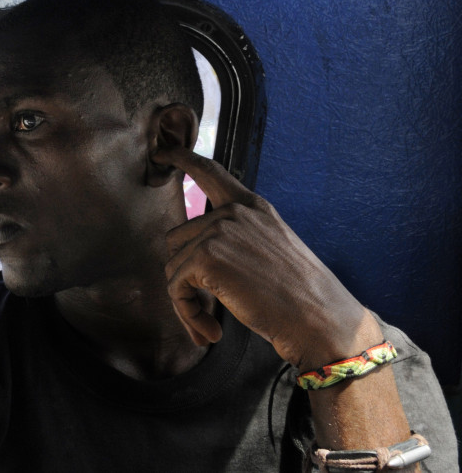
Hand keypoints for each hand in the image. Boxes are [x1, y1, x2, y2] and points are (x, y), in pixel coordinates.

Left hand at [155, 146, 371, 368]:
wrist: (322, 321)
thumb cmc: (300, 297)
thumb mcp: (271, 249)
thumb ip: (237, 237)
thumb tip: (196, 251)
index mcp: (253, 207)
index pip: (211, 171)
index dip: (182, 158)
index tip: (162, 151)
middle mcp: (234, 213)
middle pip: (178, 238)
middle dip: (186, 277)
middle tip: (205, 311)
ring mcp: (219, 231)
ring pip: (173, 265)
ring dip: (186, 299)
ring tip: (210, 325)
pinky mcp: (206, 257)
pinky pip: (175, 287)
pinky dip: (186, 313)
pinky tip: (209, 332)